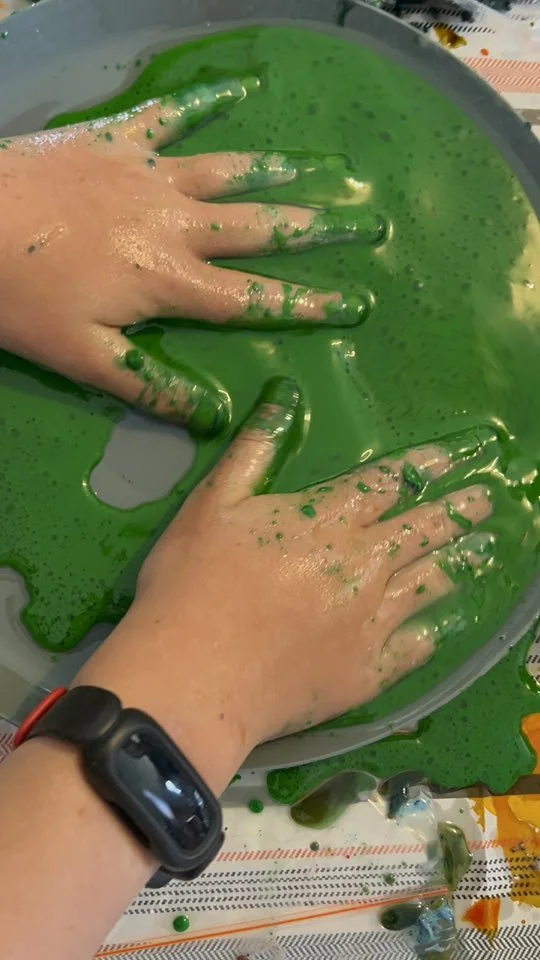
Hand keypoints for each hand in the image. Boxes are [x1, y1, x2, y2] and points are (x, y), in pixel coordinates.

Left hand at [0, 78, 381, 433]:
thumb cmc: (20, 294)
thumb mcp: (80, 356)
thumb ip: (148, 384)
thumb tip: (213, 416)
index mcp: (169, 281)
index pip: (252, 298)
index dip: (306, 303)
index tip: (355, 302)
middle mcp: (175, 223)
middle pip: (259, 228)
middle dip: (317, 229)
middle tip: (366, 221)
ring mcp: (150, 174)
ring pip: (229, 173)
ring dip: (280, 173)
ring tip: (326, 170)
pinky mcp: (119, 139)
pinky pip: (173, 116)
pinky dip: (208, 101)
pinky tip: (241, 89)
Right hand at [77, 379, 493, 786]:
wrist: (196, 676)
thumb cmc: (192, 582)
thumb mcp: (212, 502)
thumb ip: (254, 450)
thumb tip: (286, 396)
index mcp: (327, 519)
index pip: (389, 482)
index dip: (426, 466)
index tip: (459, 456)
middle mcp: (363, 565)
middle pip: (423, 530)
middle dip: (459, 511)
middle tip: (487, 500)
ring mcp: (372, 620)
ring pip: (429, 584)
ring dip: (458, 563)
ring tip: (482, 551)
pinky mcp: (367, 671)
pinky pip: (412, 648)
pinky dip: (428, 633)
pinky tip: (437, 628)